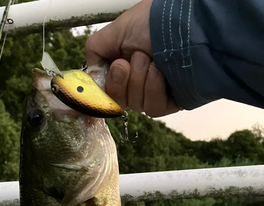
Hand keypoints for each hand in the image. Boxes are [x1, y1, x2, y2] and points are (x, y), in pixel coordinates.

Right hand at [85, 0, 179, 117]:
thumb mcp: (117, 29)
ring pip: (135, 105)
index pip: (106, 88)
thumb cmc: (156, 22)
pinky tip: (160, 73)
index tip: (109, 72)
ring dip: (139, 82)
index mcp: (124, 63)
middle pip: (118, 100)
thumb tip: (91, 71)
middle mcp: (138, 79)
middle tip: (127, 63)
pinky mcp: (171, 101)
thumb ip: (96, 48)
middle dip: (120, 82)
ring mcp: (154, 91)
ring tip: (151, 61)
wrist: (188, 26)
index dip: (104, 85)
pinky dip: (153, 90)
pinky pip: (152, 109)